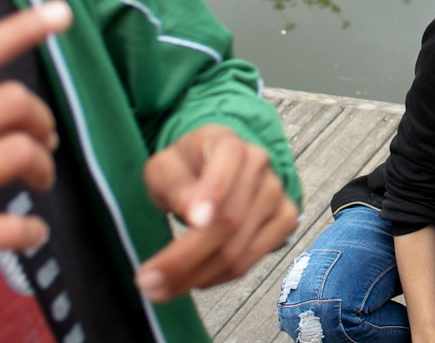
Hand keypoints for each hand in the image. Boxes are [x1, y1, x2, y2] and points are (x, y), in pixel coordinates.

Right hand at [0, 0, 71, 336]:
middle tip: (44, 142)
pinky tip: (26, 234)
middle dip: (43, 121)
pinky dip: (30, 231)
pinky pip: (6, 228)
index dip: (20, 29)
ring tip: (36, 185)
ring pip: (16, 154)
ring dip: (43, 169)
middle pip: (9, 102)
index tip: (59, 14)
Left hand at [135, 124, 297, 301]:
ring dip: (197, 276)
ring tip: (162, 288)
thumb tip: (197, 214)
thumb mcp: (165, 168)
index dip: (212, 199)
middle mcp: (259, 166)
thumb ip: (177, 186)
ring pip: (239, 250)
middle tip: (148, 282)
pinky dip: (220, 277)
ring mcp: (276, 194)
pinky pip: (252, 260)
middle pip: (228, 223)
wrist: (212, 164)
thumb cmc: (185, 167)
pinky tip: (196, 278)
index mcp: (228, 145)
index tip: (194, 221)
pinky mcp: (285, 219)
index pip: (224, 176)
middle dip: (185, 259)